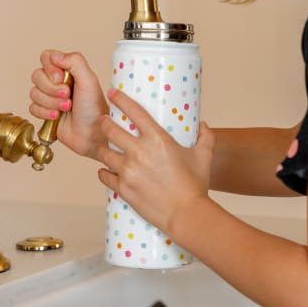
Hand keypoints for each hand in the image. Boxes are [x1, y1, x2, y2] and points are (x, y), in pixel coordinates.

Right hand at [29, 50, 108, 157]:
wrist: (93, 134)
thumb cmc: (95, 109)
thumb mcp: (89, 80)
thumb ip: (74, 62)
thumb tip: (54, 55)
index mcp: (68, 70)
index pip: (46, 57)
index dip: (49, 68)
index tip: (60, 78)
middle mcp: (57, 81)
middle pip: (36, 76)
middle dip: (51, 89)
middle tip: (67, 96)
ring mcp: (50, 97)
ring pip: (33, 93)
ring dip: (50, 102)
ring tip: (66, 108)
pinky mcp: (44, 112)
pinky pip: (32, 108)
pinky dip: (45, 113)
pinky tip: (57, 117)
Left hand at [96, 89, 214, 233]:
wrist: (186, 214)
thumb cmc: (195, 185)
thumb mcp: (204, 157)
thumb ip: (205, 137)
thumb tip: (203, 125)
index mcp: (158, 139)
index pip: (134, 112)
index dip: (120, 99)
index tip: (113, 93)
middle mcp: (139, 152)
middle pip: (110, 130)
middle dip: (104, 123)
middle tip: (104, 121)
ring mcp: (128, 171)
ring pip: (103, 152)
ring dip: (102, 148)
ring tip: (104, 147)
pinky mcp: (123, 188)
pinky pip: (104, 176)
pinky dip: (103, 172)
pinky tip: (105, 170)